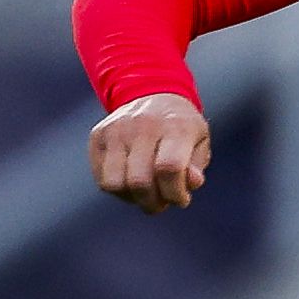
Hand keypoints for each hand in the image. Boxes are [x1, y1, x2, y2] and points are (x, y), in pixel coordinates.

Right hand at [90, 93, 211, 211]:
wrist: (153, 95)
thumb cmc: (181, 128)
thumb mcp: (200, 143)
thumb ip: (197, 166)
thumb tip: (192, 182)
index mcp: (175, 126)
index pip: (168, 168)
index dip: (174, 194)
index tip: (181, 200)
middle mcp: (142, 125)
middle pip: (139, 181)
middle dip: (153, 203)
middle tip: (162, 202)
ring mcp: (116, 129)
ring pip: (114, 184)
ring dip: (132, 198)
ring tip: (145, 192)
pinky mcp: (99, 136)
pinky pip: (102, 179)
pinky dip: (118, 190)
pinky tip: (131, 182)